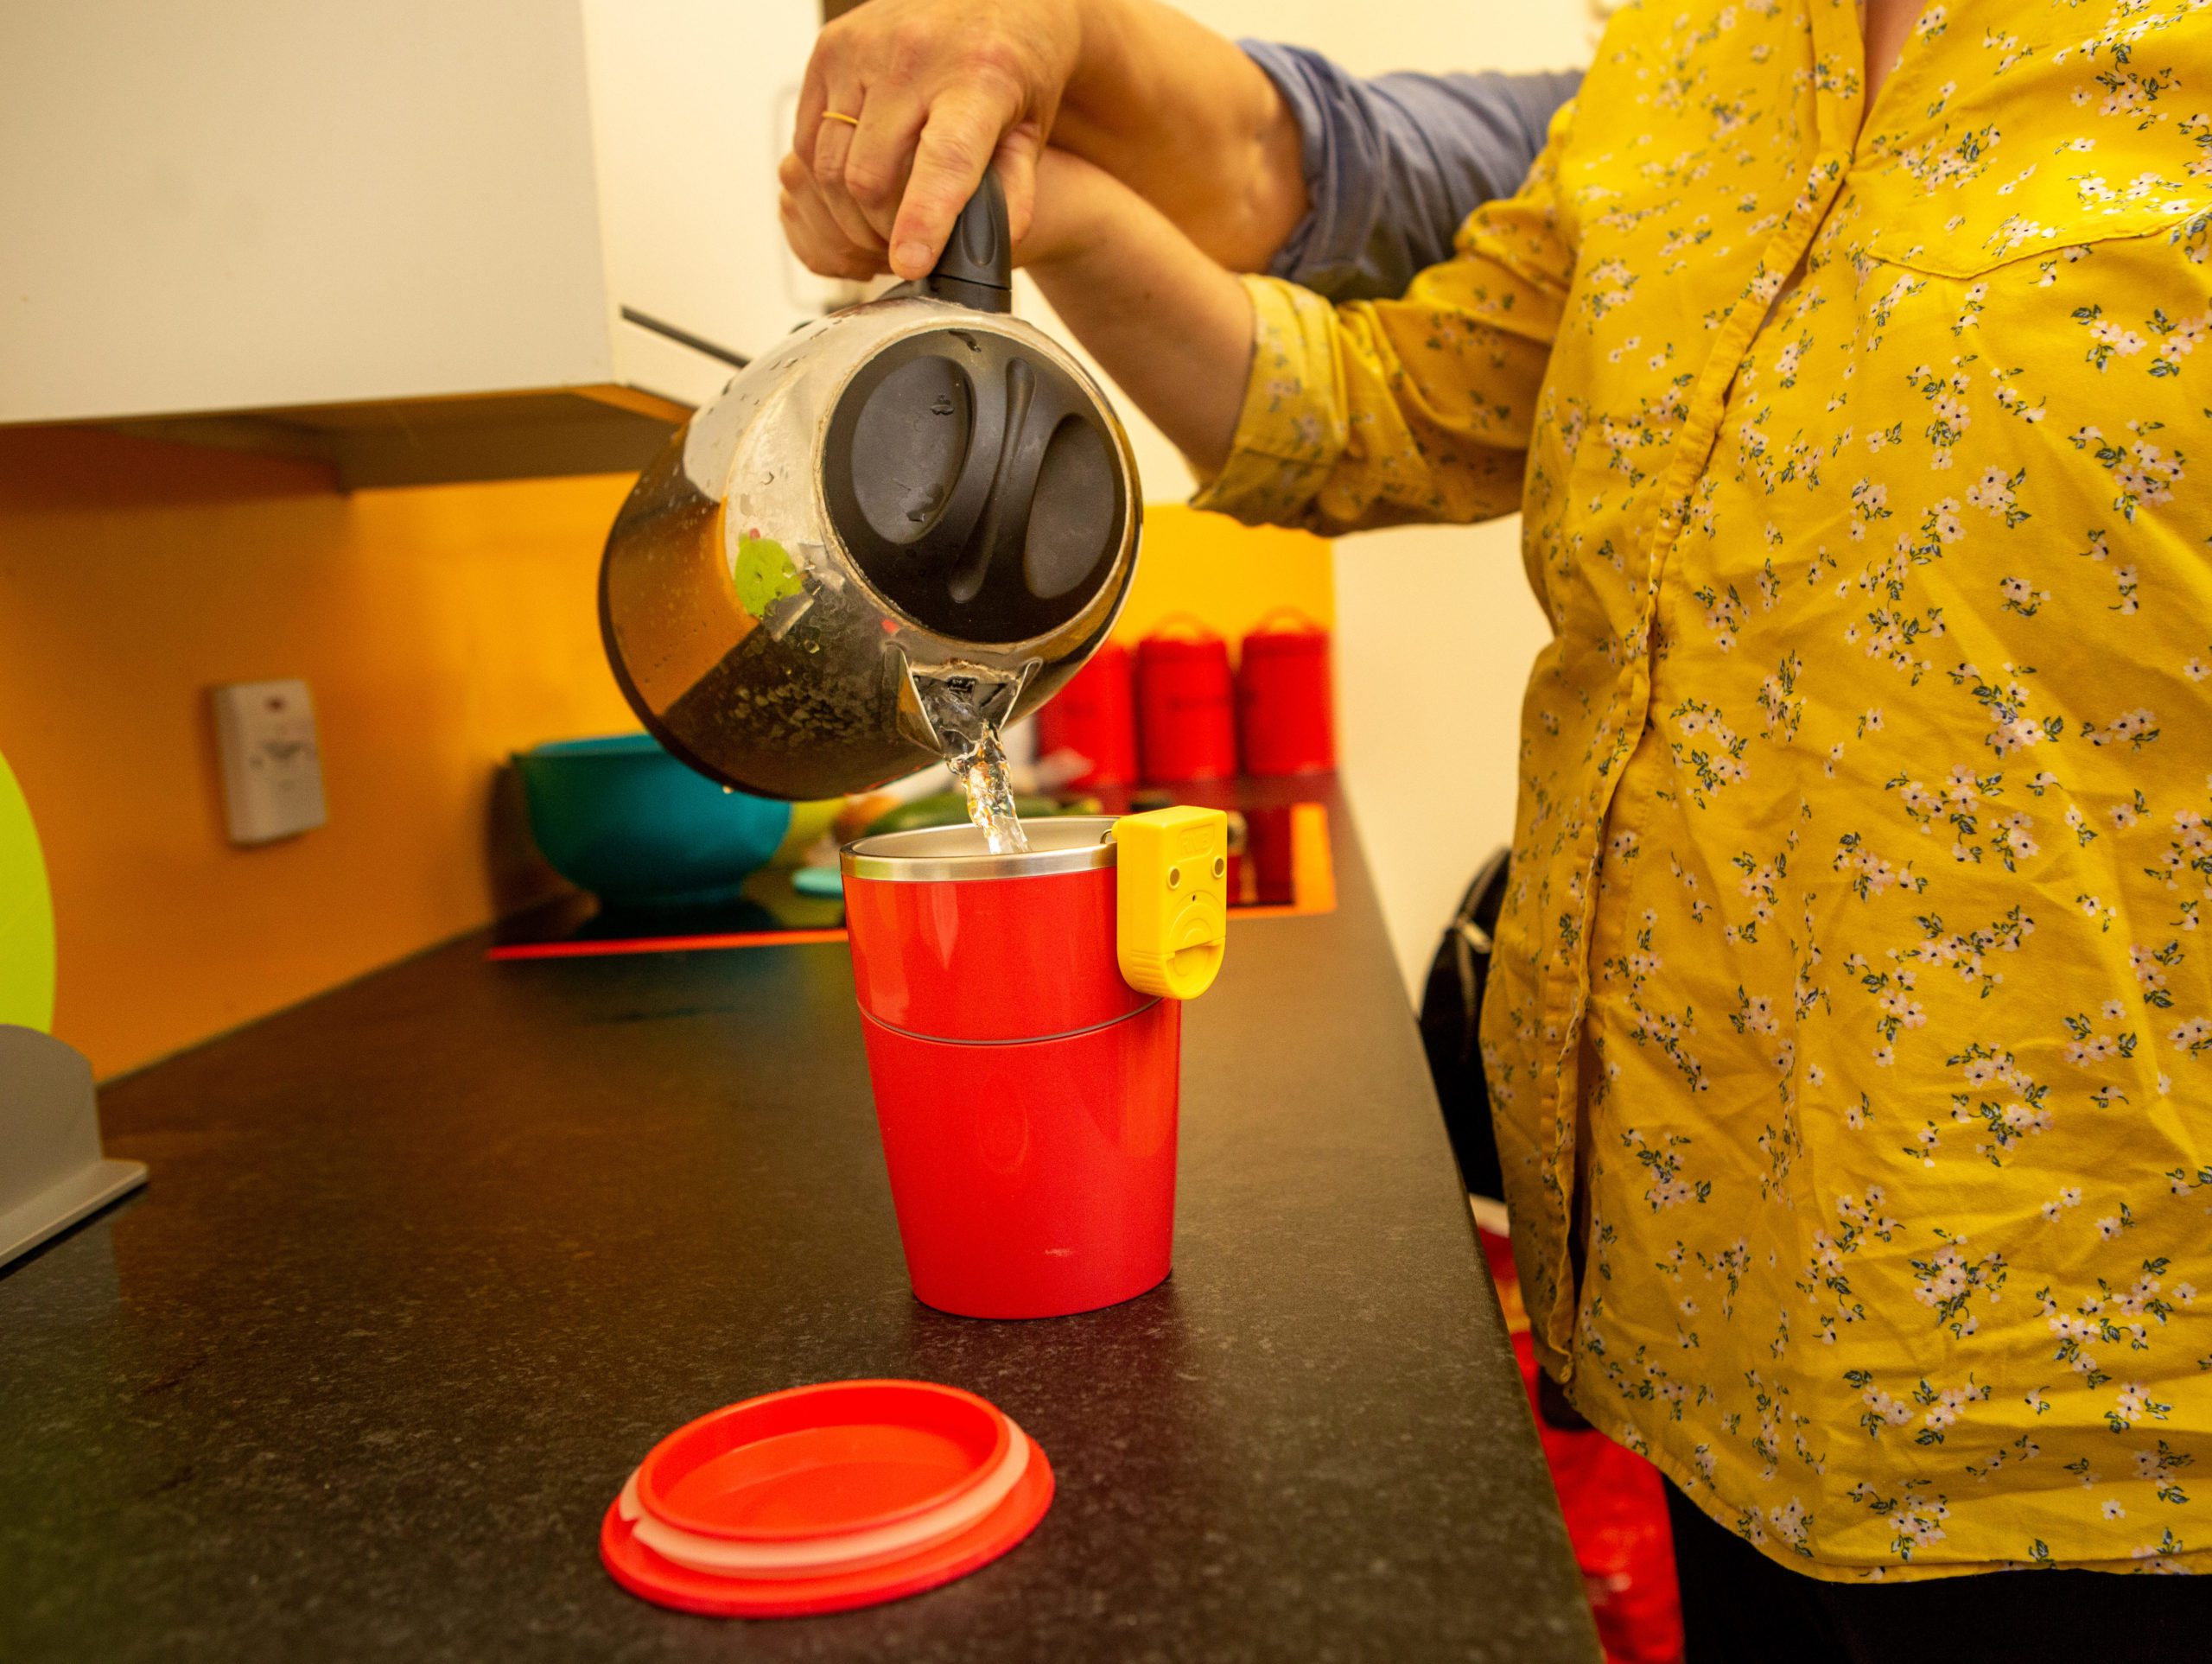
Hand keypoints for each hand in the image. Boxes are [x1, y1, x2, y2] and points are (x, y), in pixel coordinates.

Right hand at [789, 0, 1083, 279]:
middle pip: (871, 176)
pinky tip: (856, 185)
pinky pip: (808, 138)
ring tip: (880, 223)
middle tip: (901, 247)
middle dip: (881, 230)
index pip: (943, 159)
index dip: (922, 218)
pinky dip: (826, 178)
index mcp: (978, 77)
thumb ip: (1013, 196)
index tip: (910, 263)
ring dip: (849, 212)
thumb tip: (986, 251)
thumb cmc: (1015, 70)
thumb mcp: (1030, 133)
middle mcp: (915, 55)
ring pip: (830, 166)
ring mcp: (863, 48)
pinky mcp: (829, 49)